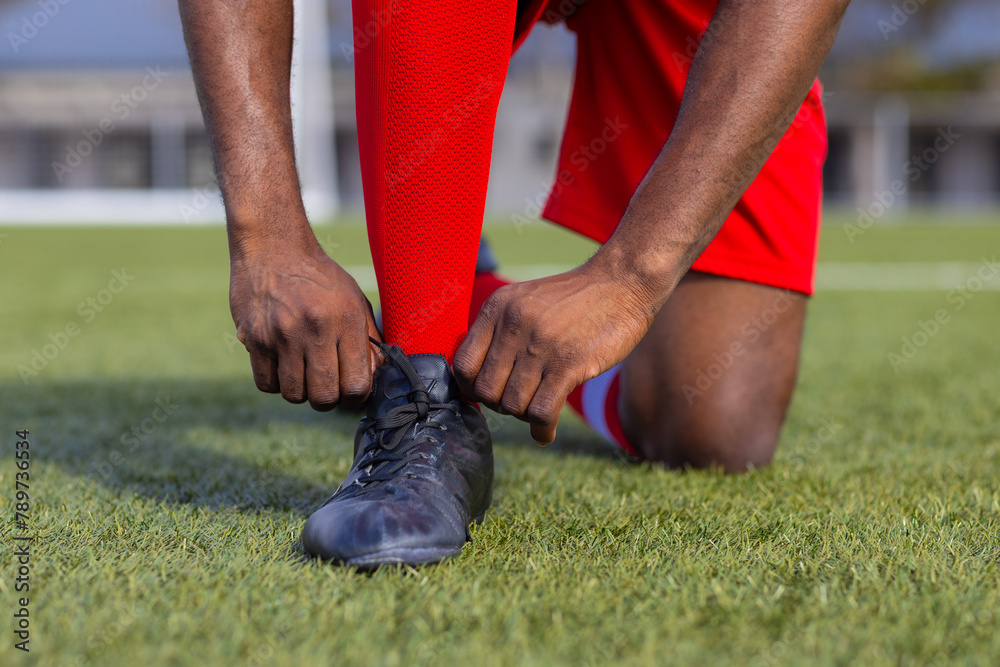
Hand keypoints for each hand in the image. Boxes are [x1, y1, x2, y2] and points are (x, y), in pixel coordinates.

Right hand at [230, 241, 381, 410]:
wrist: (273, 247)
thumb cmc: (320, 277)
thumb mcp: (354, 299)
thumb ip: (368, 339)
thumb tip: (375, 376)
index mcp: (345, 320)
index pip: (357, 384)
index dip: (356, 397)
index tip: (351, 392)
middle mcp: (314, 329)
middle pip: (324, 397)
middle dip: (328, 399)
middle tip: (326, 386)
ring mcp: (281, 335)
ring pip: (294, 395)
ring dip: (301, 392)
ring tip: (303, 371)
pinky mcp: (255, 338)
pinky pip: (266, 384)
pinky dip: (276, 382)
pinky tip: (282, 365)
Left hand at [453, 262, 656, 443]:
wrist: (622, 282)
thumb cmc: (574, 298)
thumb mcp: (526, 300)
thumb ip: (500, 331)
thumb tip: (479, 380)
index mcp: (498, 308)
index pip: (462, 365)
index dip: (472, 388)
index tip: (491, 393)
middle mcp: (514, 325)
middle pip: (486, 391)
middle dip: (500, 405)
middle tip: (521, 401)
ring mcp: (541, 345)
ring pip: (512, 405)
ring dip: (524, 417)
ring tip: (538, 411)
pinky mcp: (569, 363)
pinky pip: (541, 412)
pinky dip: (541, 430)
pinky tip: (545, 433)